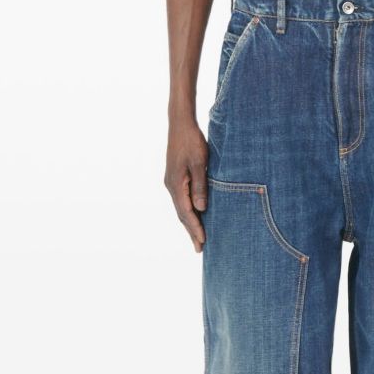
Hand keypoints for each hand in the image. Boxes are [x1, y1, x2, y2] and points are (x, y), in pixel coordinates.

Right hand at [164, 115, 209, 251]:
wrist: (180, 123)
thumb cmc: (192, 141)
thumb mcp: (199, 163)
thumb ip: (200, 186)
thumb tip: (201, 209)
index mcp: (176, 184)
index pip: (186, 213)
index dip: (195, 228)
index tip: (203, 242)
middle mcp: (171, 186)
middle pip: (181, 214)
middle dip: (191, 231)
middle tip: (199, 249)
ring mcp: (172, 182)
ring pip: (181, 208)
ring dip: (189, 223)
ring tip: (198, 238)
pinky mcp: (175, 178)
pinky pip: (182, 200)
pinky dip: (188, 212)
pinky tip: (195, 216)